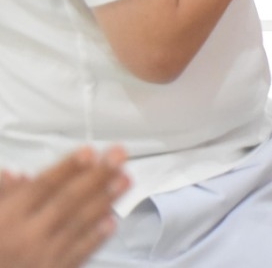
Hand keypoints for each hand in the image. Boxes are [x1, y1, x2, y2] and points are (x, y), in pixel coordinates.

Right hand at [0, 147, 128, 267]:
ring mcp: (42, 256)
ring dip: (104, 199)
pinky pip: (78, 254)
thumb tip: (13, 174)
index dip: (68, 167)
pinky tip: (111, 221)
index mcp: (7, 218)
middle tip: (118, 157)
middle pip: (67, 200)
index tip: (89, 151)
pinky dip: (96, 237)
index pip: (43, 186)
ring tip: (124, 180)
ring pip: (78, 223)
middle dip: (96, 176)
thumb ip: (2, 195)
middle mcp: (26, 236)